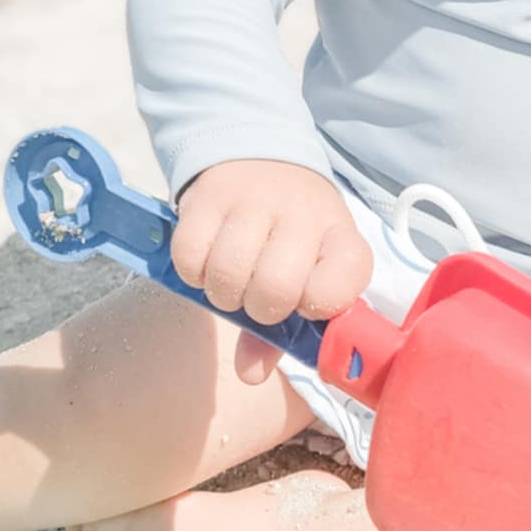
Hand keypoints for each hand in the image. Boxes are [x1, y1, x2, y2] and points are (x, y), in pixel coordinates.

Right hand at [172, 159, 373, 384]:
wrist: (260, 155)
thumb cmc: (291, 232)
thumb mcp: (307, 272)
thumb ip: (282, 334)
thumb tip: (250, 375)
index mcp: (340, 238)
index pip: (338, 287)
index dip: (316, 305)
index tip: (305, 301)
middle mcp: (301, 214)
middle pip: (276, 288)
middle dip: (261, 307)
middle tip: (258, 295)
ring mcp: (253, 201)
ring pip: (229, 274)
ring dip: (224, 293)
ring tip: (232, 279)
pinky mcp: (208, 197)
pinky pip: (190, 257)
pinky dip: (193, 272)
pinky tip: (208, 260)